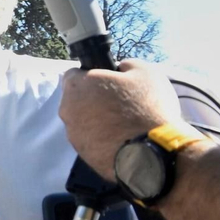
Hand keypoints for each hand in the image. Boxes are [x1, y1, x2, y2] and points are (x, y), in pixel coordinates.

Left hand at [59, 60, 182, 179]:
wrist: (153, 154)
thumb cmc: (148, 108)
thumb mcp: (145, 72)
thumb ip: (126, 65)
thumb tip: (120, 68)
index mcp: (76, 86)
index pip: (75, 74)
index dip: (93, 76)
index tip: (110, 82)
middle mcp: (67, 109)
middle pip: (77, 98)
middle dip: (94, 98)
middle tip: (120, 103)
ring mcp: (73, 134)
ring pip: (82, 121)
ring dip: (97, 120)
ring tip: (123, 124)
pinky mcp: (82, 154)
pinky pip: (90, 140)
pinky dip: (101, 138)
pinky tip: (121, 140)